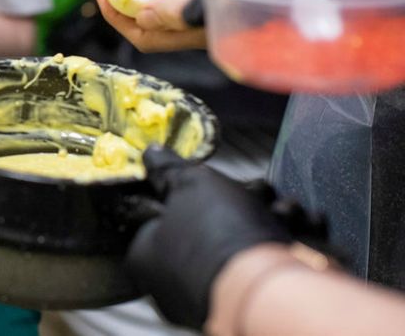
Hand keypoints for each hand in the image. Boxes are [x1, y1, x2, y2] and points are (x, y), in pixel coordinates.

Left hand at [125, 148, 293, 329]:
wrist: (274, 286)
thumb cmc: (220, 234)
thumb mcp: (187, 183)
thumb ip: (168, 169)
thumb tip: (151, 154)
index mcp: (149, 258)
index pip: (164, 215)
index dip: (189, 191)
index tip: (209, 181)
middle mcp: (181, 282)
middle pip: (215, 223)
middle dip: (246, 200)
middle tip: (257, 194)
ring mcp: (224, 293)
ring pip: (252, 237)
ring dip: (277, 215)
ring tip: (283, 213)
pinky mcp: (267, 299)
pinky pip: (280, 259)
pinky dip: (297, 238)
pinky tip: (304, 228)